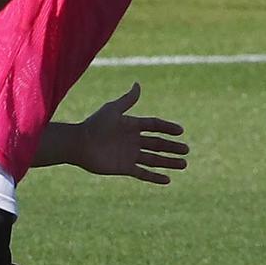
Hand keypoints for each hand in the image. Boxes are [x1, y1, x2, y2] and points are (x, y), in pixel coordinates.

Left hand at [72, 83, 187, 183]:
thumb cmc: (94, 125)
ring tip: (184, 164)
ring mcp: (130, 155)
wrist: (79, 144)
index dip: (168, 128)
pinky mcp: (124, 168)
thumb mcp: (113, 110)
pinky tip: (168, 179)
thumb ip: (127, 100)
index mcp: (132, 125)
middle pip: (158, 144)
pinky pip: (143, 173)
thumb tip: (138, 84)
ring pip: (154, 159)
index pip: (154, 126)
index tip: (180, 131)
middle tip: (187, 149)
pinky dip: (155, 177)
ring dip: (169, 162)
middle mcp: (133, 141)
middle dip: (173, 147)